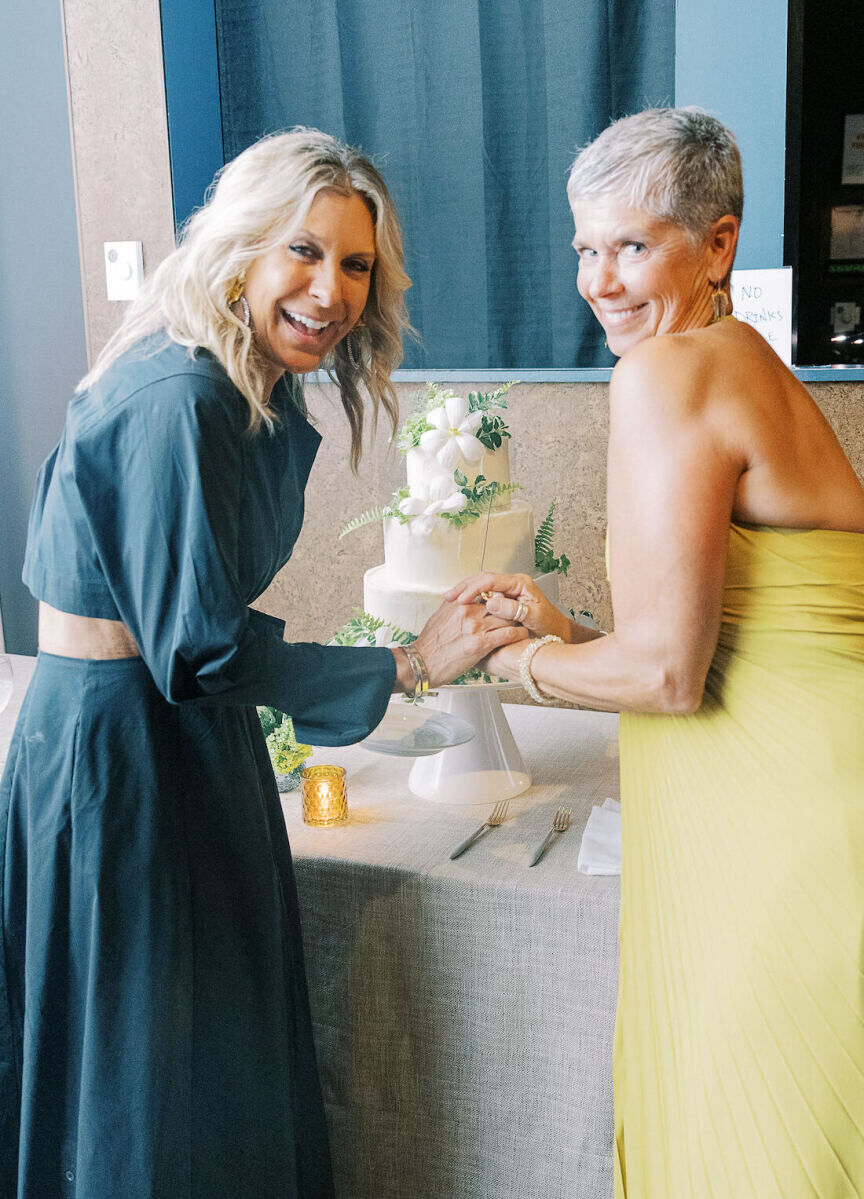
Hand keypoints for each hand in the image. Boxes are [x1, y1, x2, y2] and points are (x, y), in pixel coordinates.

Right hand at [408, 598, 529, 688]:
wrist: (421, 663)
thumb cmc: (429, 645)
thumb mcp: (439, 617)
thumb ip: (453, 607)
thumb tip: (459, 600)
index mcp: (458, 603)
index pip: (483, 590)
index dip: (497, 595)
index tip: (504, 598)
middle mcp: (467, 611)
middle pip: (497, 601)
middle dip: (509, 606)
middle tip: (518, 610)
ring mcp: (475, 626)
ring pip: (506, 616)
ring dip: (517, 619)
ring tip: (524, 622)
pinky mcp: (481, 643)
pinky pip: (507, 634)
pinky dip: (518, 633)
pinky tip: (522, 634)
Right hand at [444, 572, 571, 641]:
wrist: (559, 632)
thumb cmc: (550, 625)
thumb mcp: (533, 617)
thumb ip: (512, 609)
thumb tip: (491, 603)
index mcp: (520, 583)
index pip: (490, 580)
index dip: (472, 589)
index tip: (461, 598)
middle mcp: (513, 584)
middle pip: (482, 580)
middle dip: (464, 588)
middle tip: (449, 598)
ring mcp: (508, 592)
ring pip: (480, 587)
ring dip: (465, 593)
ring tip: (451, 601)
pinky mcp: (505, 600)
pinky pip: (484, 597)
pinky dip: (471, 601)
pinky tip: (462, 608)